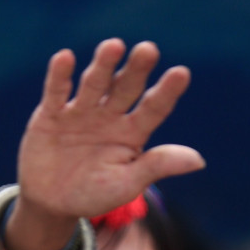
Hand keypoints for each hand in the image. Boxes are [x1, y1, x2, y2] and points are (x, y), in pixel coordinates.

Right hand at [6, 40, 204, 249]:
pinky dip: (60, 76)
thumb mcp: (128, 184)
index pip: (154, 108)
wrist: (53, 202)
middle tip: (149, 50)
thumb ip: (157, 166)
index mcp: (132, 133)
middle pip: (125, 88)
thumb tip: (199, 160)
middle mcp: (109, 116)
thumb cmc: (95, 194)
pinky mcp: (51, 114)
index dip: (167, 91)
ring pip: (94, 84)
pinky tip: (66, 58)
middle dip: (136, 70)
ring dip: (103, 66)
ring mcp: (81, 112)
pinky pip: (56, 92)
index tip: (182, 73)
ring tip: (114, 46)